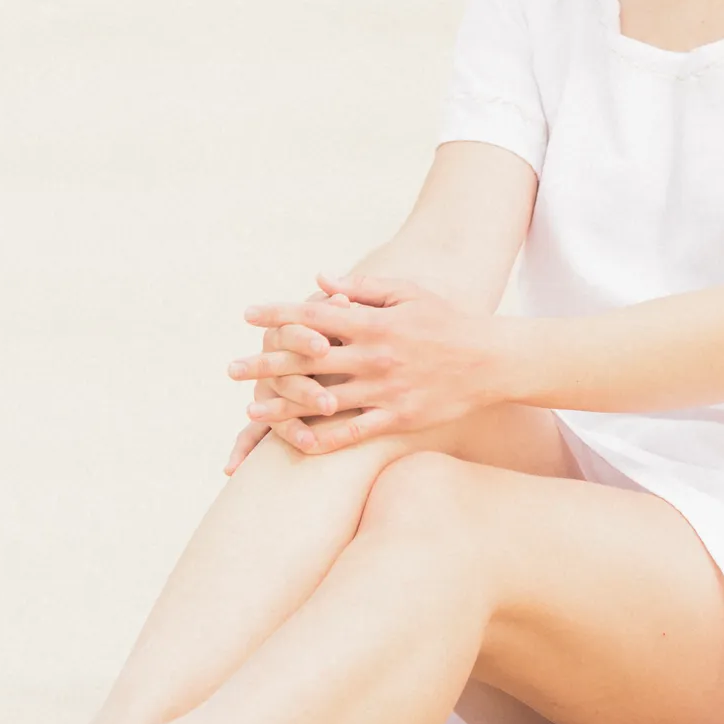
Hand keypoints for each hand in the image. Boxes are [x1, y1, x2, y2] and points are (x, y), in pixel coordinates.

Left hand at [228, 272, 507, 453]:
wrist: (491, 361)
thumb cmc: (446, 321)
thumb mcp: (406, 294)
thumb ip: (361, 287)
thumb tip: (319, 280)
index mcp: (373, 323)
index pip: (315, 315)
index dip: (278, 314)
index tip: (248, 315)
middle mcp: (374, 357)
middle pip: (309, 360)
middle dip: (267, 363)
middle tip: (232, 369)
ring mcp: (384, 390)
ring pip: (323, 400)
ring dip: (284, 405)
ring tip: (252, 409)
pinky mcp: (398, 418)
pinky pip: (354, 433)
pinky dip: (324, 439)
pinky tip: (296, 442)